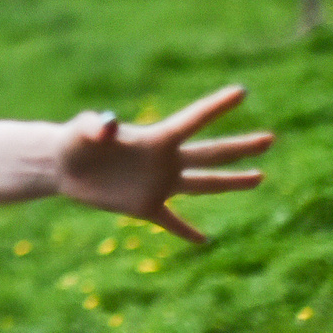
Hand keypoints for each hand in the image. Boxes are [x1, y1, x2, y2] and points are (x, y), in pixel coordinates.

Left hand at [54, 85, 272, 243]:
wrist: (62, 165)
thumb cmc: (73, 140)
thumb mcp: (83, 130)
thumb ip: (95, 125)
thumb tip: (107, 123)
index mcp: (155, 138)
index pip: (193, 120)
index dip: (216, 106)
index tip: (242, 92)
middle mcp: (164, 160)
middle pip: (211, 153)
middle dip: (241, 147)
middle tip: (270, 138)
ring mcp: (158, 184)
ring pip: (203, 184)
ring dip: (231, 182)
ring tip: (260, 178)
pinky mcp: (144, 205)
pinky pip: (171, 221)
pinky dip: (186, 231)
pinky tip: (204, 241)